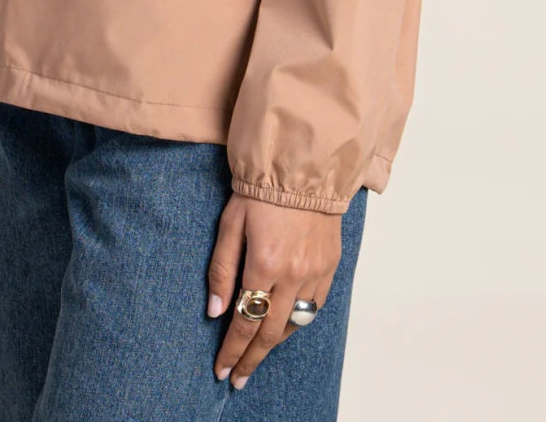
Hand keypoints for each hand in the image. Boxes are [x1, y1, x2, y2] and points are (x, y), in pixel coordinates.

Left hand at [206, 192, 341, 388]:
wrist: (304, 167)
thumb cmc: (261, 190)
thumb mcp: (230, 224)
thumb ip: (222, 270)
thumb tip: (215, 311)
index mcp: (264, 263)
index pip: (246, 322)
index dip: (232, 351)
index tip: (222, 371)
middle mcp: (293, 274)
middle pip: (270, 332)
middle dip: (251, 359)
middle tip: (238, 378)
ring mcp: (315, 272)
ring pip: (294, 324)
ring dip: (273, 342)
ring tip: (256, 353)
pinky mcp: (330, 266)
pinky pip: (315, 306)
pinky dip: (297, 320)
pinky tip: (284, 325)